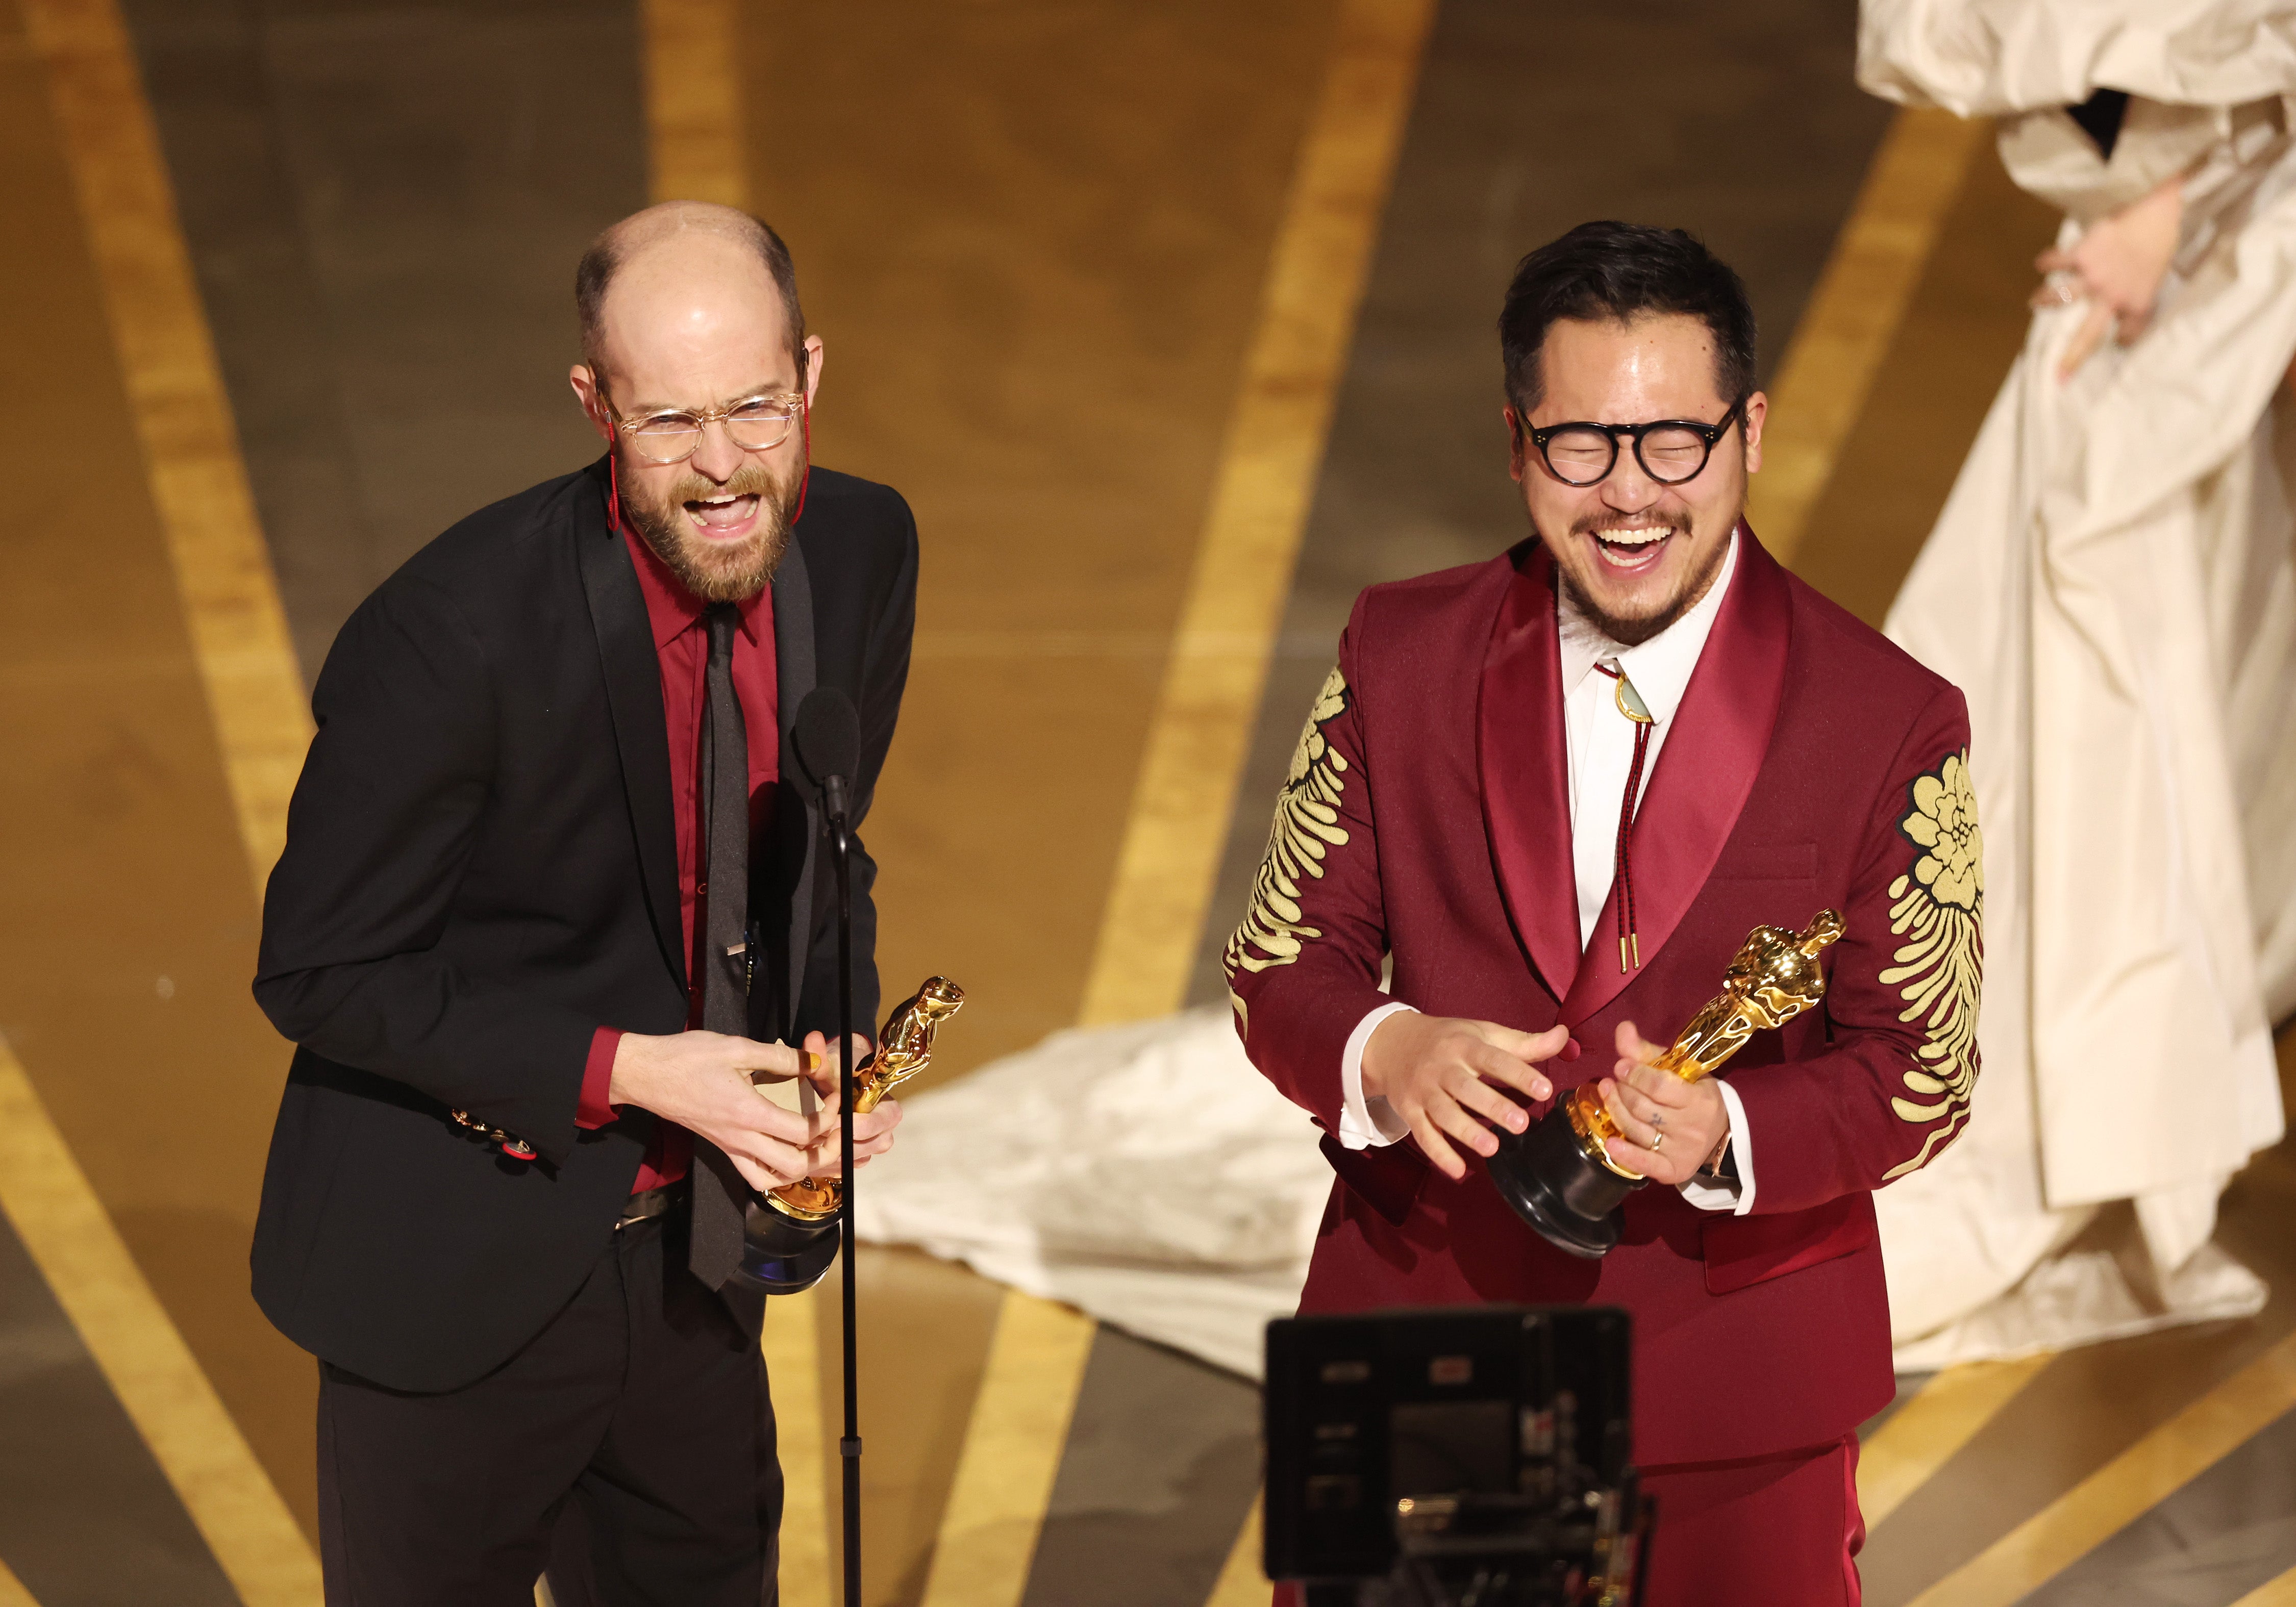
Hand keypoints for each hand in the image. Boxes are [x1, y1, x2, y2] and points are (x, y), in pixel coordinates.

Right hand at [608, 1030, 897, 1191]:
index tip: (846, 1100)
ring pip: (780, 1178)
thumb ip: (781, 1057)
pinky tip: (798, 1161)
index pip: (804, 1132)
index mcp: (748, 1113)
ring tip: (836, 1149)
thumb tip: (817, 1060)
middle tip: (853, 1134)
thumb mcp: (736, 1047)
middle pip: (799, 1165)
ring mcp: (732, 1149)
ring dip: (812, 1168)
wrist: (643, 1076)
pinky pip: (757, 1177)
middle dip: (833, 1154)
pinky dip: (782, 1176)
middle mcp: (741, 1139)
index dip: (834, 1121)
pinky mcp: (724, 1150)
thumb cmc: (685, 1058)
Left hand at [793, 1029, 899, 1176]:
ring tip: (807, 1149)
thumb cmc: (843, 1071)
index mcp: (888, 1107)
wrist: (846, 1082)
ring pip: (855, 1160)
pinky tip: (809, 1158)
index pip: (877, 1123)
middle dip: (839, 1144)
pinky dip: (828, 1166)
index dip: (854, 1125)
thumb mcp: (833, 1063)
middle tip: (813, 1139)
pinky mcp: (858, 1158)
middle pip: (867, 1146)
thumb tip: (813, 1038)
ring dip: (832, 1157)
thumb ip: (823, 1055)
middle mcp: (885, 1131)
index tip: (831, 1122)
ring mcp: (871, 1147)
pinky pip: (846, 1169)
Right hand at [1361, 1013, 1570, 1180]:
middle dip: (1492, 1105)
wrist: (1391, 1043)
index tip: (1544, 1089)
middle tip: (1521, 1123)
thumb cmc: (1448, 1040)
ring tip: (1491, 1148)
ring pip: (1443, 1113)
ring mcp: (1423, 1091)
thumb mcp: (1483, 1033)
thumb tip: (1565, 1037)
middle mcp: (1441, 1068)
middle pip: (1466, 1088)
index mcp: (1464, 1046)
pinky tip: (1459, 1171)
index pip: (1494, 1058)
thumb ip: (1524, 1043)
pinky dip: (1439, 1153)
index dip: (1519, 1073)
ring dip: (1466, 1131)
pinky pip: (1423, 1134)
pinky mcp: (1409, 1111)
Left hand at [1596, 1021, 1728, 1186]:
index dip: (1635, 1074)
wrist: (1718, 1133)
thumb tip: (1622, 1027)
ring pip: (1636, 1129)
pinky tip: (1611, 1143)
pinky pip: (1646, 1164)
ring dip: (1615, 1109)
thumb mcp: (1677, 1069)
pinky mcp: (1672, 1170)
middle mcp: (1692, 1127)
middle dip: (1622, 1090)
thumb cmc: (1692, 1094)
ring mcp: (1682, 1150)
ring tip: (1607, 1093)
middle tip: (1614, 1081)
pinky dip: (1627, 1154)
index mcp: (1699, 1099)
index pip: (1660, 1086)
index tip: (1620, 1065)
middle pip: (1643, 1107)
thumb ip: (1647, 1051)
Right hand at [2033, 173, 2182, 379]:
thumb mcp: (2159, 278)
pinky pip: (2055, 262)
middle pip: (2086, 336)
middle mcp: (2112, 296)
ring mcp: (2094, 276)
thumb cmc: (2162, 243)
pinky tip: (2043, 264)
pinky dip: (2047, 262)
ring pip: (2058, 297)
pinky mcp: (2082, 253)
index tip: (2119, 340)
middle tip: (2058, 376)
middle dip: (2071, 359)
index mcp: (2137, 303)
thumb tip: (2128, 314)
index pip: (2127, 335)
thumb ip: (2141, 297)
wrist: (2161, 211)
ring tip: (2035, 302)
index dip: (2123, 339)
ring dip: (2043, 300)